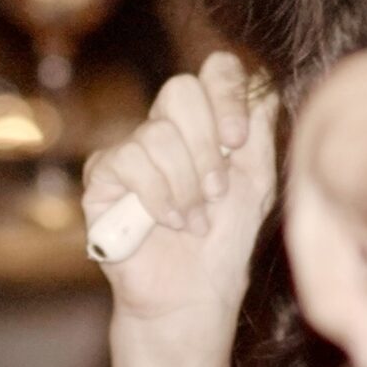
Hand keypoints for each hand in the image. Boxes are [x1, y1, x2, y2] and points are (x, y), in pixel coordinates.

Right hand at [83, 50, 276, 349]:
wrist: (192, 295)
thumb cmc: (226, 241)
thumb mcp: (255, 182)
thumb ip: (259, 133)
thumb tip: (264, 87)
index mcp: (207, 123)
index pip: (215, 71)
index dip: (227, 93)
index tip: (236, 140)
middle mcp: (166, 128)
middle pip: (181, 90)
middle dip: (206, 146)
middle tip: (216, 191)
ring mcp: (132, 148)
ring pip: (157, 133)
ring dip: (185, 184)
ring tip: (195, 220)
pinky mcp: (102, 175)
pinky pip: (128, 160)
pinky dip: (157, 196)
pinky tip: (168, 222)